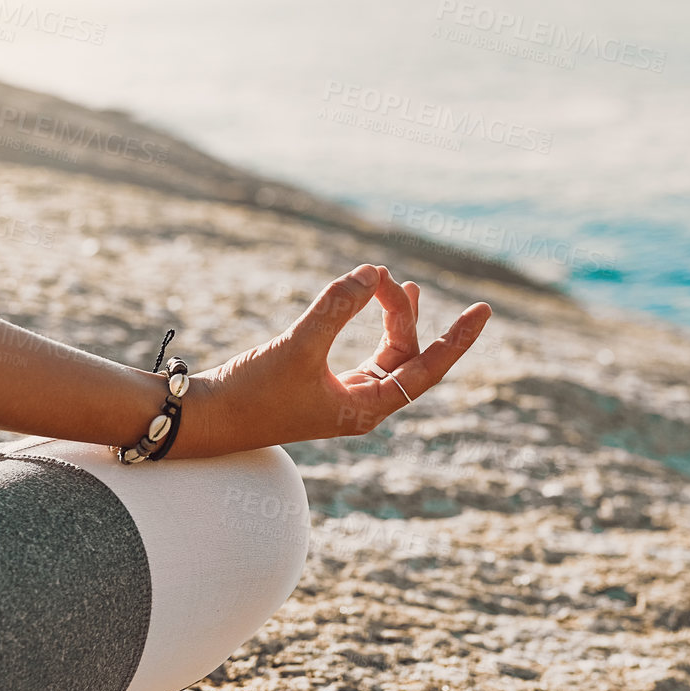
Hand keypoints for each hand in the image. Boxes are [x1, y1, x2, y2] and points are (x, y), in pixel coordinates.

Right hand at [168, 265, 490, 456]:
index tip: (483, 310)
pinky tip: (366, 301)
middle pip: (406, 355)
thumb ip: (336, 307)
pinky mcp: (322, 387)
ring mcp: (343, 398)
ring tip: (397, 284)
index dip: (457, 339)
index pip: (428, 369)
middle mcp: (362, 407)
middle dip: (404, 314)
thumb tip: (373, 271)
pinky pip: (364, 354)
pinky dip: (369, 326)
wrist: (206, 419)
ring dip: (394, 319)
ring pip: (386, 354)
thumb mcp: (298, 346)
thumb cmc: (251, 393)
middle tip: (388, 278)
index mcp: (367, 409)